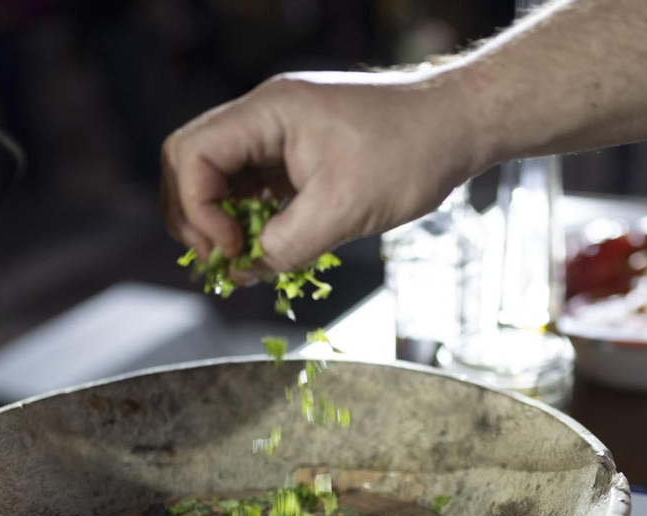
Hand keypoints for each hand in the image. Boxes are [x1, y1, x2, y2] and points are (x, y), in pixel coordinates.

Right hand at [161, 69, 482, 273]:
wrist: (455, 126)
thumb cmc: (410, 152)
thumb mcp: (344, 210)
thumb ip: (287, 244)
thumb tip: (246, 270)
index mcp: (267, 113)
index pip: (192, 154)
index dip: (199, 209)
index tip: (233, 247)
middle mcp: (264, 117)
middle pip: (190, 161)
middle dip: (194, 215)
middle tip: (222, 259)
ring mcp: (278, 135)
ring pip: (218, 176)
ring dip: (219, 220)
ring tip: (241, 259)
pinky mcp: (295, 155)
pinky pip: (251, 185)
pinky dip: (248, 218)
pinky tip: (264, 247)